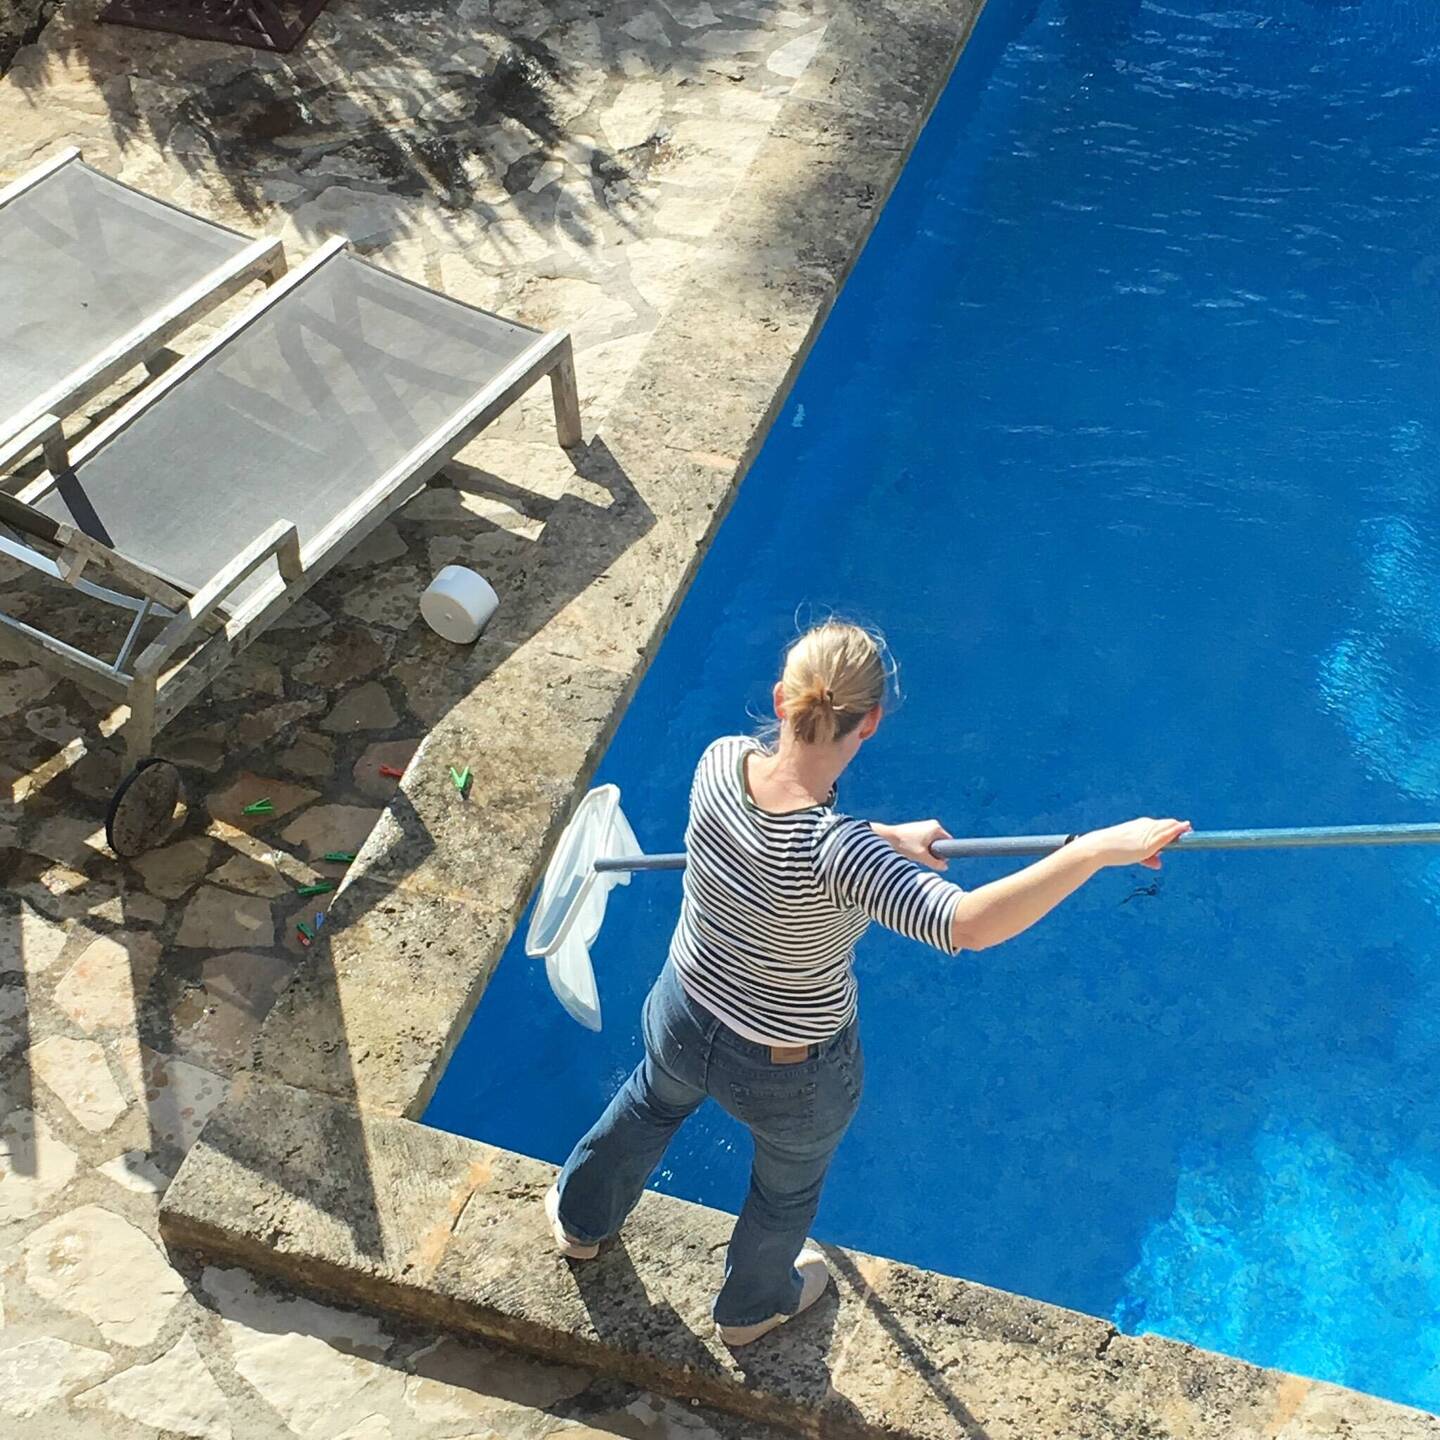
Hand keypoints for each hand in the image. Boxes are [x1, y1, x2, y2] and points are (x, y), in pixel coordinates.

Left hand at [874, 819, 951, 870]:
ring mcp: (925, 825)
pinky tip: (912, 849)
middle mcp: (933, 824)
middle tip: (923, 857)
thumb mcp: (921, 856)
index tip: (935, 859)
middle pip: (940, 843)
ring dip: (927, 850)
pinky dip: (921, 847)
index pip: (948, 843)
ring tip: (916, 853)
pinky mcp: (918, 828)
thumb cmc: (904, 845)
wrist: (887, 837)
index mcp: (936, 828)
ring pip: (932, 842)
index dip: (944, 853)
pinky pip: (926, 840)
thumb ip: (935, 863)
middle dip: (934, 852)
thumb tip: (945, 867)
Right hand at [1077, 817, 1191, 869]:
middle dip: (1179, 828)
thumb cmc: (1113, 850)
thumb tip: (1159, 865)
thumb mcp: (1133, 854)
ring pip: (1169, 826)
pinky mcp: (1150, 841)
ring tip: (1190, 829)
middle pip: (1167, 824)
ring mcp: (1148, 832)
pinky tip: (1185, 828)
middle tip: (1190, 831)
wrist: (1101, 847)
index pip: (1161, 825)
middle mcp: (1145, 825)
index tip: (1181, 831)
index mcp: (1140, 825)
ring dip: (1181, 828)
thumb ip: (1147, 858)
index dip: (1172, 828)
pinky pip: (1168, 833)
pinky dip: (1178, 830)